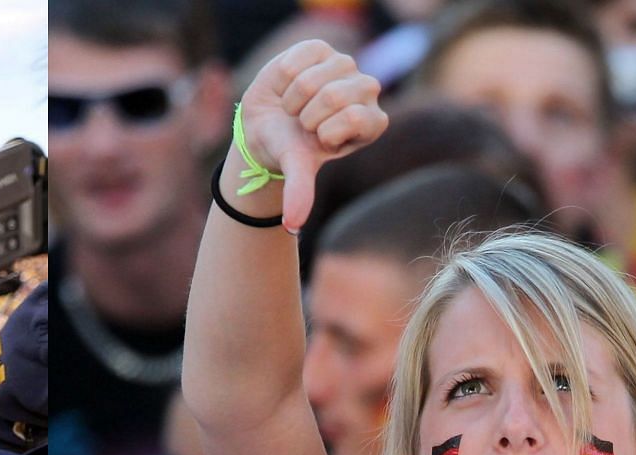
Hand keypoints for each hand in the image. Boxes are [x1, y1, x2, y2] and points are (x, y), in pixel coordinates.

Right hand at [233, 40, 387, 232]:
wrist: (264, 126)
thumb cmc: (289, 148)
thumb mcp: (295, 168)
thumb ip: (300, 191)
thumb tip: (292, 225)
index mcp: (372, 121)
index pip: (355, 117)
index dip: (324, 132)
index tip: (316, 141)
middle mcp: (365, 90)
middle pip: (335, 95)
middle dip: (306, 116)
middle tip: (302, 124)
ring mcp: (345, 66)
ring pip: (314, 77)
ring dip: (293, 97)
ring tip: (293, 107)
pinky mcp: (321, 48)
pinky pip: (298, 58)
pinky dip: (284, 76)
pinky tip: (287, 86)